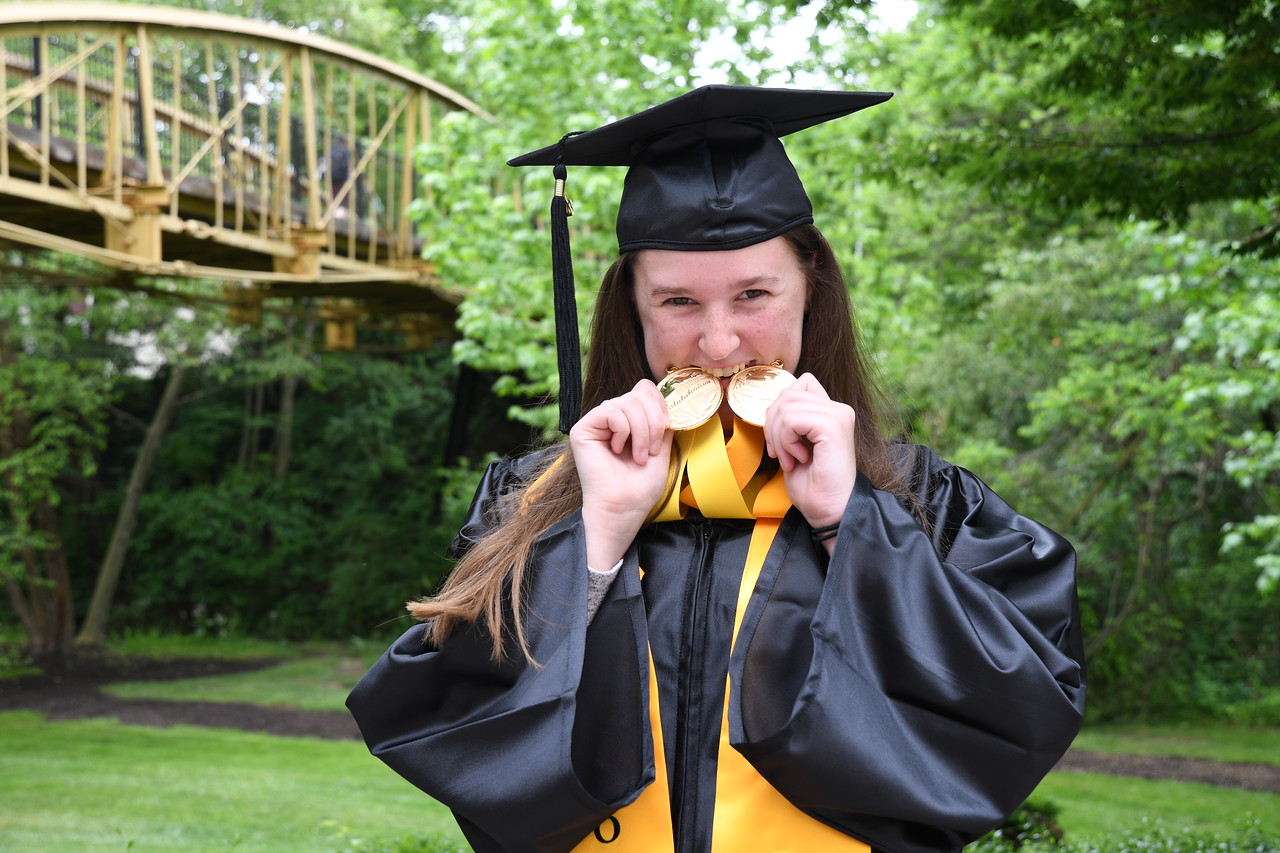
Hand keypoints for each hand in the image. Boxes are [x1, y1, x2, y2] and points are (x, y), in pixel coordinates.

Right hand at [570, 379, 673, 568]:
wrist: (624, 508)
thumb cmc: (640, 487)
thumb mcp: (661, 449)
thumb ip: (663, 424)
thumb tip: (669, 402)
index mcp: (630, 421)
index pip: (644, 389)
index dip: (659, 403)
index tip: (667, 428)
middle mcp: (612, 418)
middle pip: (638, 393)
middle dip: (653, 421)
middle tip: (652, 450)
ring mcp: (597, 423)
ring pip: (627, 402)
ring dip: (641, 431)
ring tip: (638, 456)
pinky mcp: (583, 429)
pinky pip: (610, 411)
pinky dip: (622, 429)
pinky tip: (617, 449)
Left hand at [763, 373, 857, 532]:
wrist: (828, 510)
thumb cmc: (812, 484)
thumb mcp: (793, 444)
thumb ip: (789, 419)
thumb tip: (771, 405)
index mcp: (830, 411)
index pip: (798, 385)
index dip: (780, 409)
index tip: (780, 440)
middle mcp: (838, 409)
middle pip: (787, 393)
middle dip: (773, 425)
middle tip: (781, 454)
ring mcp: (838, 415)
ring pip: (786, 406)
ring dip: (778, 437)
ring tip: (790, 459)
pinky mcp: (834, 426)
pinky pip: (791, 419)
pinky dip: (786, 441)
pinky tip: (798, 459)